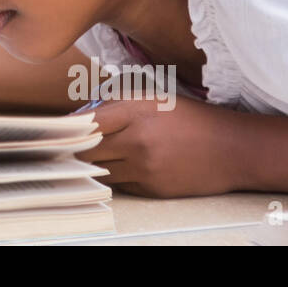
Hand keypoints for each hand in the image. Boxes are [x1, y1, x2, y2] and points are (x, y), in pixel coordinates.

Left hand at [78, 96, 246, 197]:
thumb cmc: (193, 118)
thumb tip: (83, 117)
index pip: (87, 122)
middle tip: (65, 146)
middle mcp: (138, 140)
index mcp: (137, 110)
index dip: (67, 129)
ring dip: (94, 164)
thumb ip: (118, 104)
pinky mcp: (152, 189)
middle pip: (87, 150)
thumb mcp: (156, 98)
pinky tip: (123, 166)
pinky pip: (121, 184)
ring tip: (92, 156)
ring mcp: (144, 167)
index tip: (54, 130)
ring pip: (100, 170)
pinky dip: (116, 176)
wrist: (233, 150)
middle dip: (75, 148)